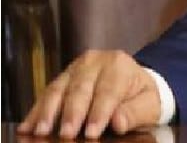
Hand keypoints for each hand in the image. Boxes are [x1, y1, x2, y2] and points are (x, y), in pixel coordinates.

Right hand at [17, 50, 161, 138]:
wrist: (134, 82)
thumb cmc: (142, 96)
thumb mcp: (149, 104)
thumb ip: (135, 112)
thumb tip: (118, 121)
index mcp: (119, 65)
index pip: (108, 91)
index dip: (99, 112)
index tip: (92, 132)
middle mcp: (95, 62)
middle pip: (80, 89)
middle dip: (72, 113)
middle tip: (66, 134)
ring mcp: (75, 68)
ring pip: (58, 90)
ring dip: (48, 112)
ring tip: (40, 131)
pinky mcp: (62, 78)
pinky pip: (47, 94)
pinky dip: (36, 111)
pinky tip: (27, 126)